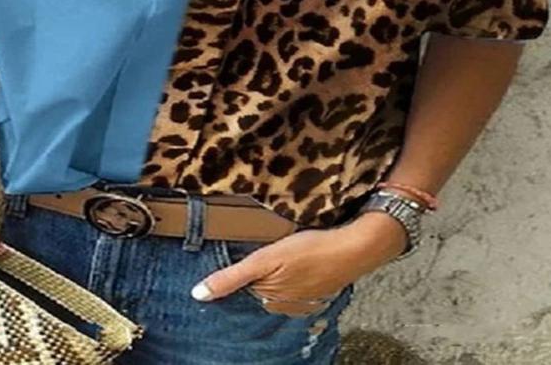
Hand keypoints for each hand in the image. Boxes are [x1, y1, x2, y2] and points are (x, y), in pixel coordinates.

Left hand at [191, 211, 407, 316]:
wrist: (353, 248)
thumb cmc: (310, 249)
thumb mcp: (265, 259)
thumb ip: (232, 277)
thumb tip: (198, 295)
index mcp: (268, 299)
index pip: (241, 285)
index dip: (239, 267)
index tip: (242, 251)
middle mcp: (283, 305)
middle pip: (258, 284)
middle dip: (257, 269)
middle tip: (267, 246)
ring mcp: (301, 298)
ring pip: (275, 282)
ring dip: (275, 269)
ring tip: (283, 249)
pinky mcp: (315, 289)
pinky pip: (294, 281)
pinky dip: (292, 270)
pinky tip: (299, 257)